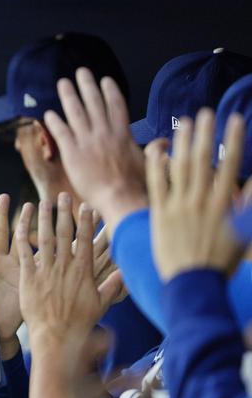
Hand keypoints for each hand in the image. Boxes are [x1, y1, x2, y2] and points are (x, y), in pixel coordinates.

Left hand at [16, 194, 123, 347]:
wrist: (57, 337)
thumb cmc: (79, 324)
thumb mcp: (101, 304)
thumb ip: (113, 286)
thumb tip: (127, 273)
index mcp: (83, 271)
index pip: (85, 240)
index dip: (86, 221)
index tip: (86, 206)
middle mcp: (65, 267)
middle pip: (65, 233)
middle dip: (64, 212)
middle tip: (62, 195)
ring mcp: (46, 271)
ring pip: (44, 238)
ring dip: (43, 218)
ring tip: (42, 202)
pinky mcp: (29, 278)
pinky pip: (24, 253)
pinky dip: (22, 237)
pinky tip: (20, 223)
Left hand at [44, 68, 146, 232]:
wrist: (120, 197)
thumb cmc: (137, 185)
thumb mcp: (150, 163)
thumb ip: (154, 150)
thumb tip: (164, 142)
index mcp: (123, 133)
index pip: (116, 105)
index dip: (109, 91)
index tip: (105, 80)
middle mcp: (104, 133)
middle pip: (94, 103)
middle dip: (87, 85)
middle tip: (81, 71)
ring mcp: (88, 142)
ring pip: (76, 113)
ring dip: (69, 95)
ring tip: (63, 83)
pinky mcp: (73, 154)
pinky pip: (62, 133)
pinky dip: (55, 122)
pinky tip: (48, 113)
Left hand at [147, 109, 245, 278]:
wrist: (192, 284)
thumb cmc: (219, 262)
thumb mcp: (242, 235)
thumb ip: (247, 206)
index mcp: (222, 205)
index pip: (229, 165)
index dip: (233, 141)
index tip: (235, 121)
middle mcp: (200, 202)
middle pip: (203, 161)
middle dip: (205, 134)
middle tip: (205, 113)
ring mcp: (178, 208)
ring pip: (180, 169)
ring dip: (182, 143)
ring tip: (184, 123)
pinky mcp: (159, 216)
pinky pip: (156, 186)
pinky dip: (157, 167)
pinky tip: (156, 149)